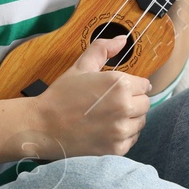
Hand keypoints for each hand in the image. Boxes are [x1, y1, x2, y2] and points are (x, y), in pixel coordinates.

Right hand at [31, 34, 150, 158]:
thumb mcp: (81, 67)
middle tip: (112, 104)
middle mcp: (125, 107)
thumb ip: (103, 49)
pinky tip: (107, 131)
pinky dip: (124, 136)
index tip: (117, 91)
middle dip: (133, 102)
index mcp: (119, 84)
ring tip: (109, 118)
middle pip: (145, 104)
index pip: (144, 85)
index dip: (132, 86)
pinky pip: (132, 139)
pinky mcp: (117, 149)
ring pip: (140, 122)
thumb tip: (122, 39)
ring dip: (130, 119)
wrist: (43, 126)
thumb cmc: (61, 95)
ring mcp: (121, 130)